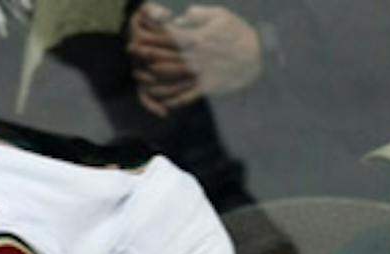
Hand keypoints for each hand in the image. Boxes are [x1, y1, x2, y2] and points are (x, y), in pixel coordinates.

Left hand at [128, 4, 261, 114]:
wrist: (258, 56)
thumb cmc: (238, 33)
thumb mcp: (221, 16)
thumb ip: (199, 15)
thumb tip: (181, 15)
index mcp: (197, 38)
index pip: (169, 36)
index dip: (151, 35)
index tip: (138, 32)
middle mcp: (195, 57)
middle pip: (165, 56)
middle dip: (146, 53)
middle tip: (132, 51)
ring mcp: (200, 74)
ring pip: (171, 77)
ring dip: (153, 77)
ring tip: (139, 76)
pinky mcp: (206, 87)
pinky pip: (186, 96)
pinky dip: (173, 100)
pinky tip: (161, 102)